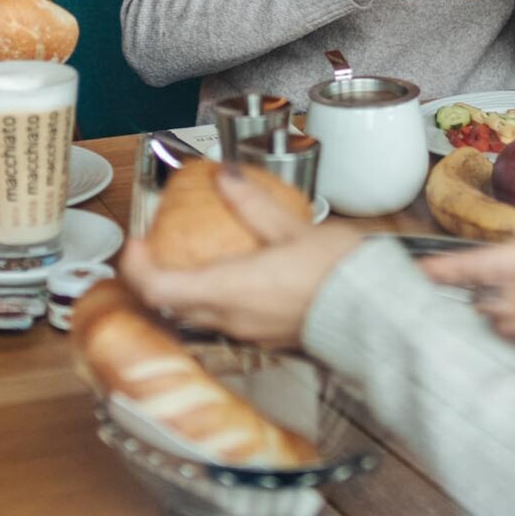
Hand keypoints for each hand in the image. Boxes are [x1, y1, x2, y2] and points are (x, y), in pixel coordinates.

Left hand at [120, 166, 365, 348]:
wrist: (379, 314)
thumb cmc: (342, 276)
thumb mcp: (293, 228)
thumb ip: (254, 204)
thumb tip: (225, 177)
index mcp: (230, 290)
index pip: (158, 290)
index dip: (136, 268)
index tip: (135, 244)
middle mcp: (232, 318)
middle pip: (173, 306)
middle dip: (158, 277)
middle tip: (159, 247)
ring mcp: (249, 333)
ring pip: (199, 314)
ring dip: (188, 288)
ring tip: (196, 255)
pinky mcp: (268, 338)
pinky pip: (228, 319)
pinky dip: (218, 297)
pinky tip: (237, 273)